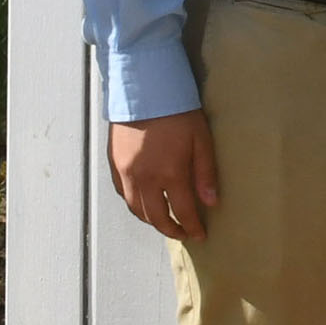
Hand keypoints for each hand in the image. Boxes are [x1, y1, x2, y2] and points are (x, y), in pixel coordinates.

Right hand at [108, 108, 218, 241]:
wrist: (144, 89)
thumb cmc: (177, 111)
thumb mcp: (200, 139)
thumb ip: (205, 173)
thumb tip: (211, 203)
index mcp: (169, 174)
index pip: (183, 211)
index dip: (192, 227)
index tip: (200, 235)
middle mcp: (144, 179)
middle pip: (156, 217)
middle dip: (171, 229)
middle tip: (183, 233)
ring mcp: (126, 173)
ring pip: (136, 209)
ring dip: (151, 220)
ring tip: (165, 221)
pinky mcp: (115, 164)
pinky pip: (123, 194)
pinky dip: (135, 204)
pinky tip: (144, 202)